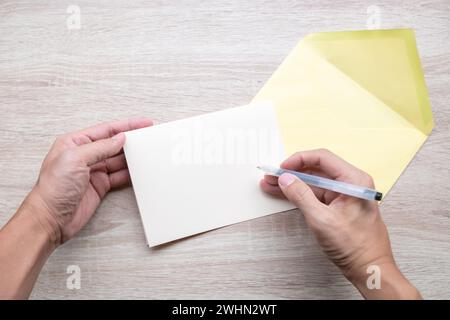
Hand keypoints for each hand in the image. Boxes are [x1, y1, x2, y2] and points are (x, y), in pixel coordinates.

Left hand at [26, 118, 151, 244]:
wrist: (50, 219)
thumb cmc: (53, 188)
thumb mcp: (75, 159)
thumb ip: (99, 147)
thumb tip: (119, 139)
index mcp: (74, 143)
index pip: (105, 130)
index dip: (126, 126)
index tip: (143, 123)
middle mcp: (84, 156)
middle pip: (113, 144)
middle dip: (131, 140)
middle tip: (148, 137)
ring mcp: (92, 171)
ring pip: (118, 160)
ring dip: (132, 157)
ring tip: (147, 152)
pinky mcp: (99, 186)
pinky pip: (119, 176)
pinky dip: (130, 173)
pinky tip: (138, 170)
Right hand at [260, 149, 420, 298]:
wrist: (369, 269)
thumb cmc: (355, 247)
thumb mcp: (322, 220)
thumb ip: (301, 196)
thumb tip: (286, 179)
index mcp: (354, 180)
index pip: (323, 158)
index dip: (299, 160)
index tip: (282, 167)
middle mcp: (351, 184)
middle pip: (317, 169)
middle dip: (292, 172)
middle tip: (273, 175)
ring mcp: (345, 195)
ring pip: (314, 182)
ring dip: (293, 183)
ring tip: (272, 184)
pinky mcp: (339, 206)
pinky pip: (317, 194)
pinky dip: (300, 194)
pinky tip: (284, 193)